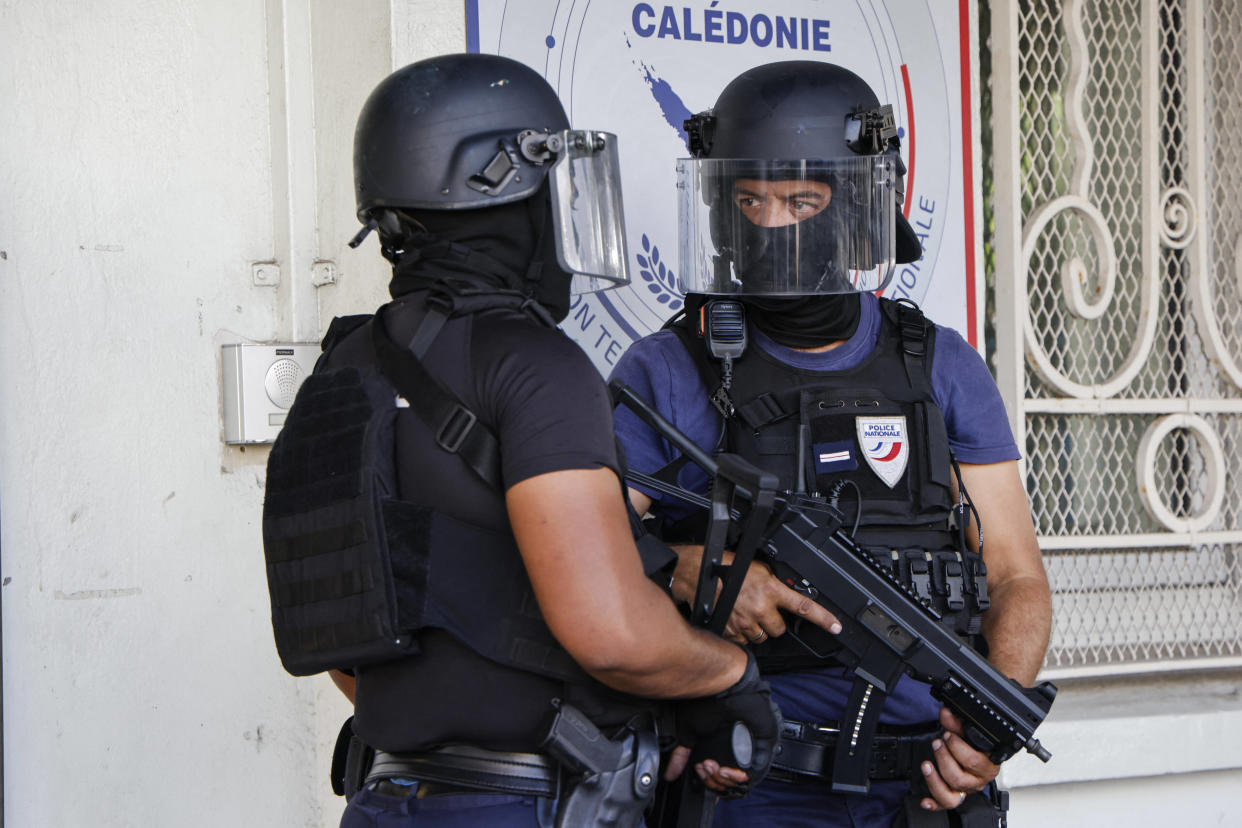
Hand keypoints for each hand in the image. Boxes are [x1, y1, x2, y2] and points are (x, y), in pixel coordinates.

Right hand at [667, 650, 781, 796]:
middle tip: (704, 767)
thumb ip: (681, 754)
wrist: (724, 686)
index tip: (701, 773)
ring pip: (741, 782)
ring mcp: (752, 749)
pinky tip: (725, 769)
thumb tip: (670, 772)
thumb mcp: (689, 730)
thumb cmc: (708, 701)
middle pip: (730, 784)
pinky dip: (738, 776)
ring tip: (711, 765)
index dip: (710, 782)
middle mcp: (740, 751)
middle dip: (713, 781)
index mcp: (726, 749)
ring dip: (722, 779)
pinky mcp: (763, 745)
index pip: (722, 779)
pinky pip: (754, 773)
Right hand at [672, 547, 841, 645]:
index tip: (837, 627)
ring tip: (745, 612)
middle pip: (779, 629)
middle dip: (773, 621)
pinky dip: (741, 633)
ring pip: (762, 636)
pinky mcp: (731, 632)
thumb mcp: (756, 567)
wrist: (697, 573)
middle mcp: (760, 608)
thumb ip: (772, 581)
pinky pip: (744, 640)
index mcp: (770, 589)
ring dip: (757, 628)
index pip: (803, 607)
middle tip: (762, 609)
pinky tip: (734, 619)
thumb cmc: (724, 566)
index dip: (823, 619)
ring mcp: (745, 622)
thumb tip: (780, 590)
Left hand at [918, 708, 999, 811]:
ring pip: (952, 796)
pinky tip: (924, 800)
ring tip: (926, 764)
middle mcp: (978, 781)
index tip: (947, 734)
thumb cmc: (974, 744)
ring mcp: (966, 791)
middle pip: (960, 778)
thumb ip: (957, 723)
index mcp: (988, 764)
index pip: (976, 762)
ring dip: (935, 779)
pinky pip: (944, 805)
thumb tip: (946, 712)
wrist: (973, 754)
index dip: (958, 748)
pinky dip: (933, 803)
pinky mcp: (954, 797)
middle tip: (938, 743)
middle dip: (944, 758)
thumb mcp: (966, 732)